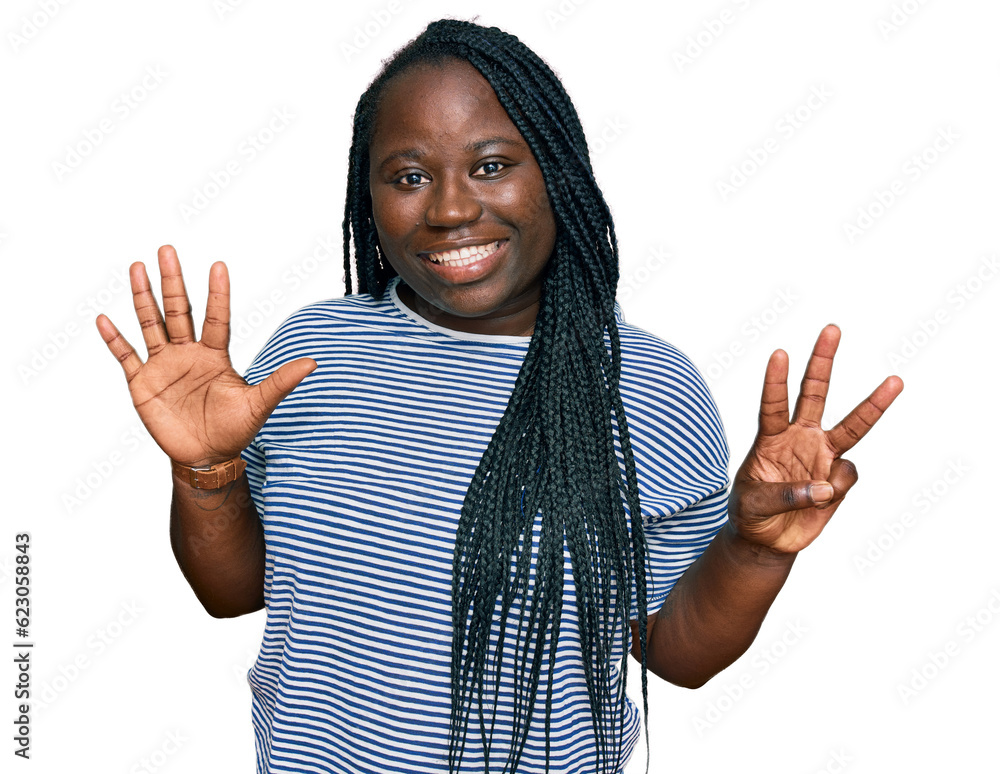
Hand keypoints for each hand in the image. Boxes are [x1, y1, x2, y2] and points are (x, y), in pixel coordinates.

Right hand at [96, 245, 315, 467]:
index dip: (217, 293)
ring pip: (151, 324)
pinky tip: (105, 319)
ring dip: (143, 298)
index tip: (218, 265)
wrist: (207, 457)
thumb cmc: (234, 430)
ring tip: (137, 268)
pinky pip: (125, 356)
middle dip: (172, 281)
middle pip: (178, 310)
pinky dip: (114, 339)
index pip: (216, 317)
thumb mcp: (259, 404)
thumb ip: (281, 381)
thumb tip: (313, 363)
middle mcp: (188, 353)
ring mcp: (164, 366)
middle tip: (168, 249)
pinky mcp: (142, 383)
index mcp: (215, 355)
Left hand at [729, 324, 902, 554]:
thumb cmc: (750, 513)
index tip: (779, 353)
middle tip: (831, 329)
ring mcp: (821, 455)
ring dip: (873, 404)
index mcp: (770, 438)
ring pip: (852, 425)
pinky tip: (822, 499)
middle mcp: (799, 438)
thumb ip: (786, 495)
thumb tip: (825, 489)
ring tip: (895, 381)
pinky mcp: (837, 477)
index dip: (775, 381)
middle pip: (814, 394)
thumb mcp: (753, 503)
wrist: (766, 540)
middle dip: (823, 362)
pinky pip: (847, 475)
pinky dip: (837, 488)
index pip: (772, 404)